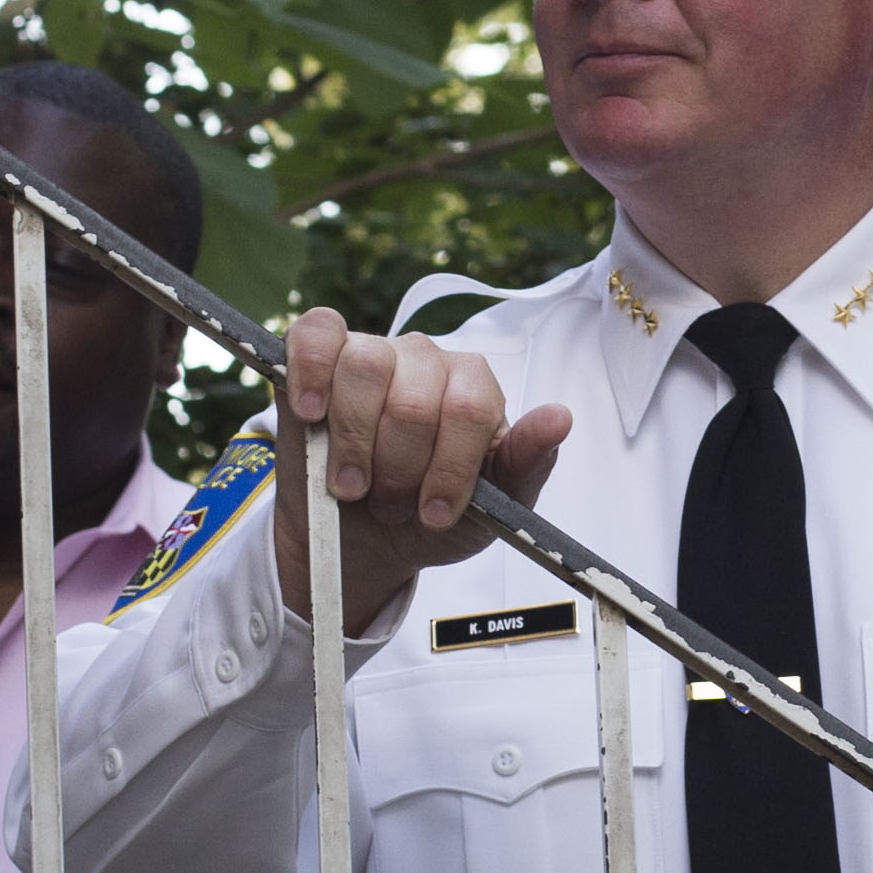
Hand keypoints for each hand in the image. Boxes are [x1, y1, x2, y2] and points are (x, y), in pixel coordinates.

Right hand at [267, 311, 572, 633]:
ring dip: (354, 441)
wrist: (364, 538)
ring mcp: (372, 350)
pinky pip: (315, 335)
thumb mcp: (490, 507)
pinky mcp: (319, 351)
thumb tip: (561, 417)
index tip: (433, 515)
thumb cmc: (429, 514)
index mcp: (473, 386)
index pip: (469, 410)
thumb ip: (525, 462)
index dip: (447, 470)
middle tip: (390, 506)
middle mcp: (425, 359)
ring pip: (367, 366)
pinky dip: (311, 372)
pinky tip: (312, 414)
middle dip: (399, 469)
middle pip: (414, 399)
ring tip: (351, 485)